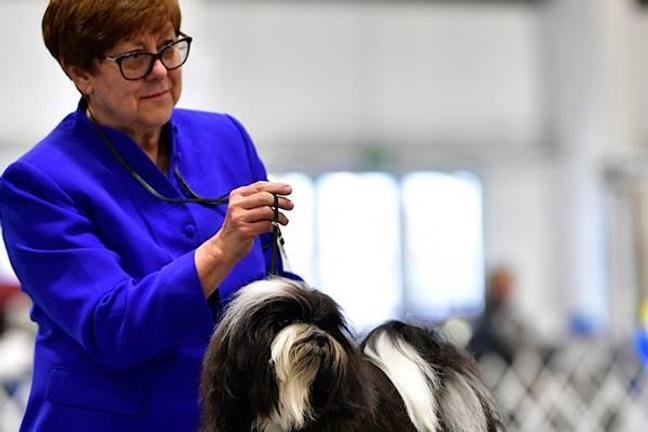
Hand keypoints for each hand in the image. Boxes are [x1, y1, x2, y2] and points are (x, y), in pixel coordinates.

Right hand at [195, 181, 292, 296]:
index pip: (260, 186)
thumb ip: (258, 199)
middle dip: (281, 201)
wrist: (225, 246)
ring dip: (279, 216)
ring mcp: (239, 217)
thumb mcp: (244, 208)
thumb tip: (281, 194)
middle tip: (289, 205)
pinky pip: (266, 225)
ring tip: (282, 220)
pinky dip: (273, 226)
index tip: (288, 190)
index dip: (277, 187)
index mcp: (237, 195)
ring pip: (267, 211)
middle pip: (265, 197)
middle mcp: (236, 204)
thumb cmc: (238, 227)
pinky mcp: (244, 230)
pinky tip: (273, 228)